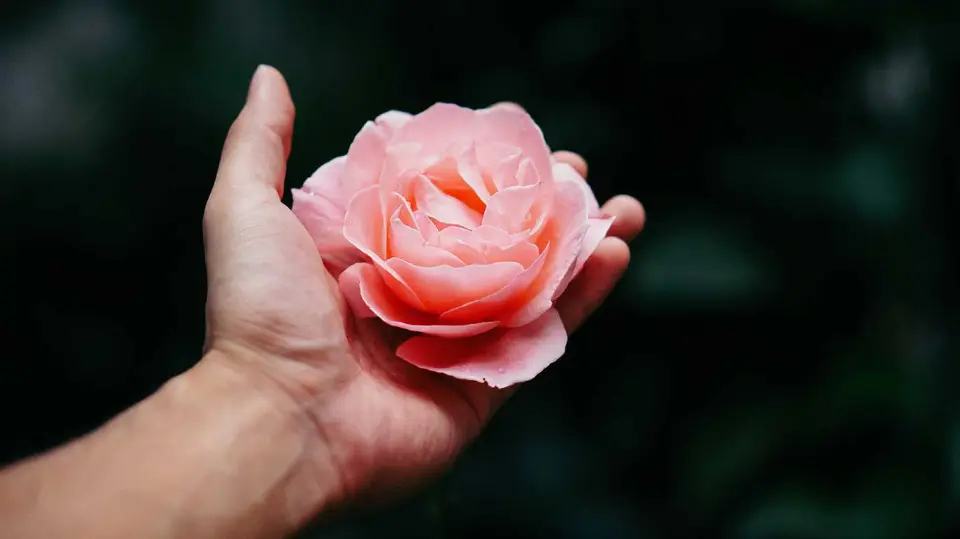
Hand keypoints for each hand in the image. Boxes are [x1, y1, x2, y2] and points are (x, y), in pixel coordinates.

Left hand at [202, 66, 645, 509]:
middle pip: (496, 242)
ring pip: (531, 286)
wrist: (280, 423)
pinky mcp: (482, 385)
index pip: (442, 203)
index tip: (522, 144)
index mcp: (372, 257)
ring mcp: (453, 342)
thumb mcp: (246, 211)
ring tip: (623, 210)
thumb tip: (271, 79)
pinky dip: (581, 299)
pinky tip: (613, 255)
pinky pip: (541, 337)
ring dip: (581, 247)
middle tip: (581, 176)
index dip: (484, 173)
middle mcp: (417, 297)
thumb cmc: (261, 316)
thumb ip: (261, 145)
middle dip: (545, 208)